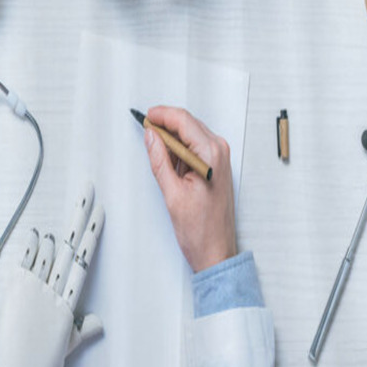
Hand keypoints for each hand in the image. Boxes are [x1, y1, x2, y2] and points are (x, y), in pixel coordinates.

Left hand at [0, 193, 103, 366]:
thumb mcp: (68, 347)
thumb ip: (82, 329)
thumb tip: (96, 321)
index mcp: (70, 306)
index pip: (86, 260)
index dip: (93, 234)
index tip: (100, 212)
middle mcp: (54, 294)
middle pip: (72, 248)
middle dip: (82, 218)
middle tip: (89, 192)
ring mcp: (34, 293)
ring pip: (50, 253)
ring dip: (57, 235)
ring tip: (66, 219)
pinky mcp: (13, 297)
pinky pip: (25, 266)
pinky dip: (31, 248)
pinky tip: (37, 232)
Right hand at [144, 106, 236, 272]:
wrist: (216, 251)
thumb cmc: (200, 230)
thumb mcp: (172, 194)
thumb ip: (160, 160)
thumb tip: (151, 136)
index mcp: (211, 155)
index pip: (184, 121)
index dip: (162, 115)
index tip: (146, 117)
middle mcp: (219, 152)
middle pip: (188, 124)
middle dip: (165, 125)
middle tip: (145, 131)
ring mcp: (220, 158)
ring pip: (191, 134)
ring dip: (172, 138)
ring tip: (155, 151)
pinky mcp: (217, 166)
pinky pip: (195, 147)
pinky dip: (180, 150)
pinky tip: (169, 162)